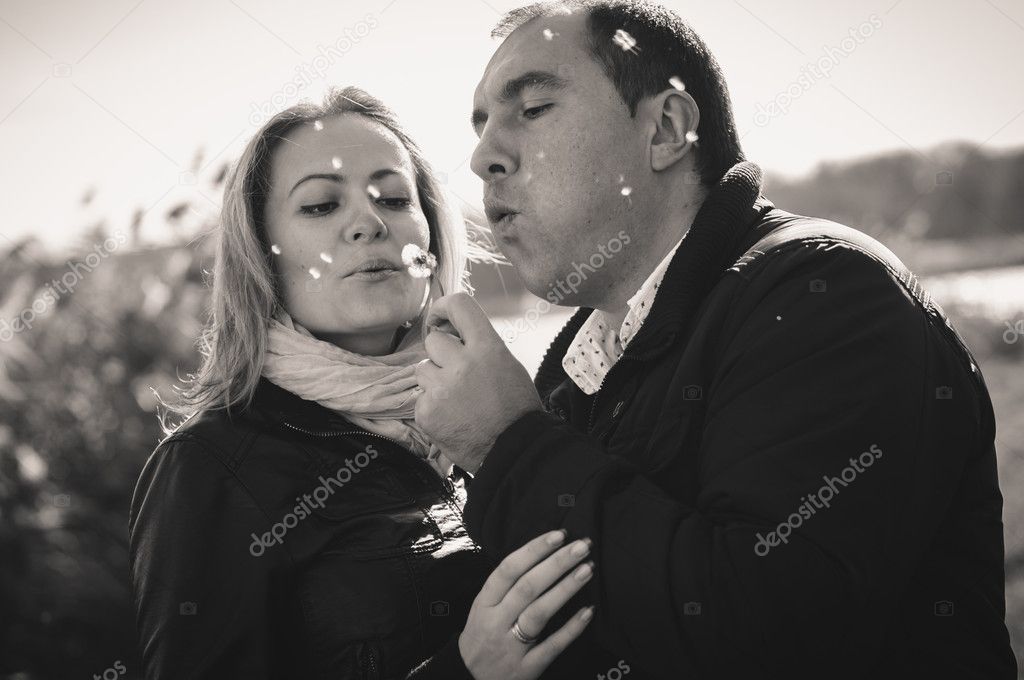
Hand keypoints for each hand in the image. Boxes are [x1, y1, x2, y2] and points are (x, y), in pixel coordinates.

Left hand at [414, 292, 543, 472]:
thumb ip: (480, 346)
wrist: (513, 451)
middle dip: (442, 354)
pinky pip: (420, 398)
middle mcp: (462, 363)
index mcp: (487, 348)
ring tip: (456, 399)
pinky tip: (452, 417)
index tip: (439, 317)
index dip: (444, 307)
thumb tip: (455, 333)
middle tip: (456, 372)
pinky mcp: (427, 412)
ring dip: (435, 380)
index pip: (459, 305)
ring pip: (422, 369)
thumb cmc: (515, 408)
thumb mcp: (507, 365)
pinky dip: (432, 407)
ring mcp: (442, 388)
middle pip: (433, 340)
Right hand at [459, 530, 594, 679]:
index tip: (557, 536)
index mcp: (483, 604)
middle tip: (581, 547)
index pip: (508, 570)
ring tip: (588, 569)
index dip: (534, 550)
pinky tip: (588, 611)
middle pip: (527, 587)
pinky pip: (552, 646)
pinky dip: (571, 628)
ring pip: (539, 613)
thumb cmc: (482, 638)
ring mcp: (510, 646)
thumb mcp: (481, 610)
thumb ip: (504, 588)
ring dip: (565, 588)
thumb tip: (540, 554)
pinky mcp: (526, 669)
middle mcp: (495, 622)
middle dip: (556, 563)